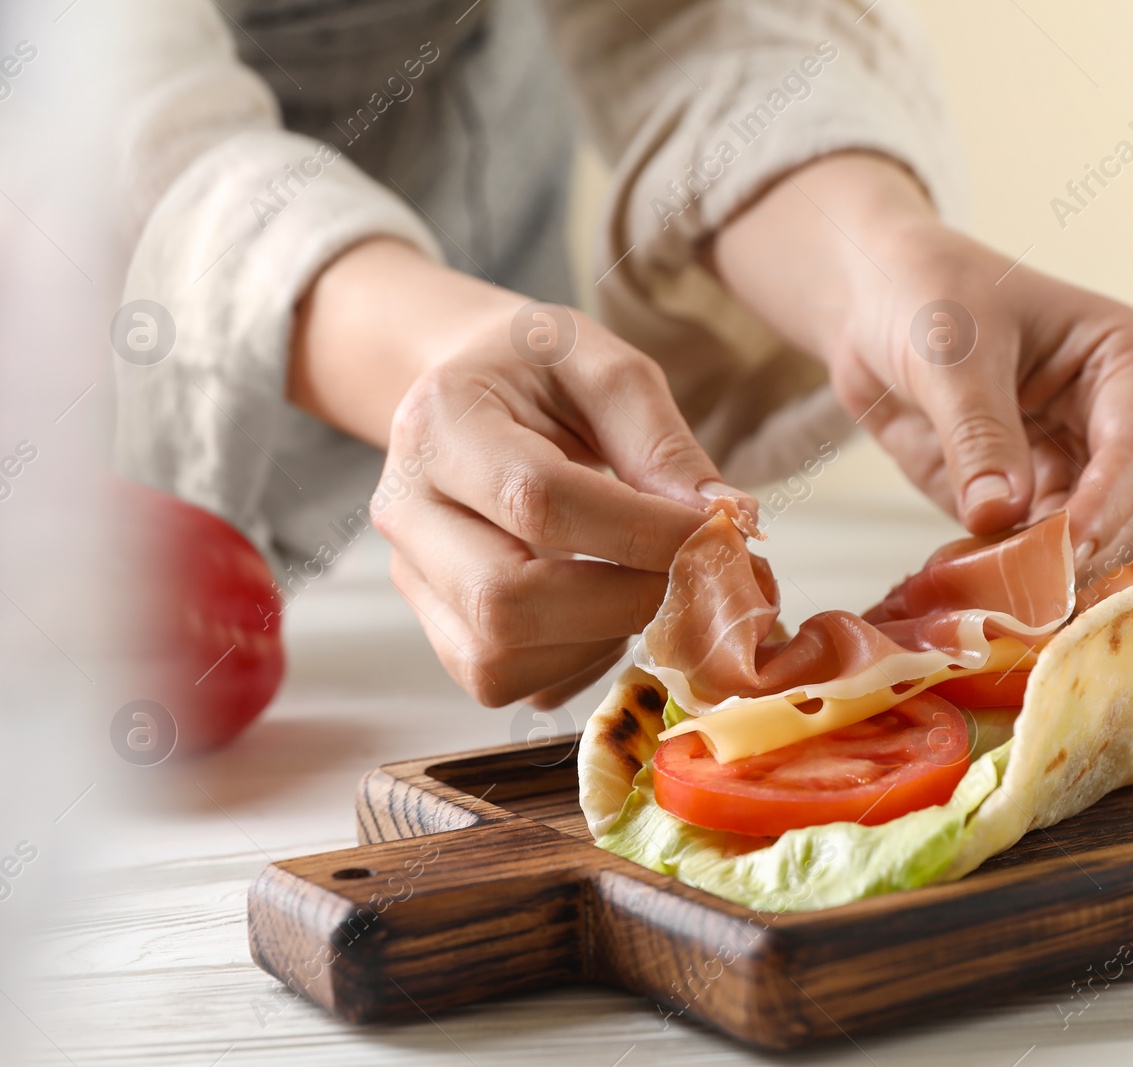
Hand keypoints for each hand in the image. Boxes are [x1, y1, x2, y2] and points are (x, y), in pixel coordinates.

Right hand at [289, 240, 744, 705]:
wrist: (470, 390)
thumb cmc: (540, 372)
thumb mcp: (606, 368)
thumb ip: (664, 442)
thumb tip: (726, 522)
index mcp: (441, 424)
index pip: (537, 500)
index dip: (641, 532)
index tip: (717, 534)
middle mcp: (406, 509)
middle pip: (504, 599)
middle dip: (622, 602)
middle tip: (694, 578)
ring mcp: (412, 577)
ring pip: (498, 658)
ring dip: (600, 640)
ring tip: (645, 584)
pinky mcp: (438, 627)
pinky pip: (507, 682)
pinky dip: (575, 663)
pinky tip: (605, 610)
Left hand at [711, 154, 1132, 573]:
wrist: (874, 299)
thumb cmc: (927, 290)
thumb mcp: (950, 352)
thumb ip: (976, 432)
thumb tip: (998, 513)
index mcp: (1126, 359)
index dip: (1107, 499)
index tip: (1070, 545)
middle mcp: (1116, 419)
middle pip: (1125, 506)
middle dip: (1078, 547)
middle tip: (1024, 587)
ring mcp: (1074, 464)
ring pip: (1085, 542)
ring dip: (1040, 572)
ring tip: (987, 591)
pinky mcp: (1028, 499)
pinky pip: (1030, 552)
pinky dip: (1004, 574)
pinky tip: (966, 583)